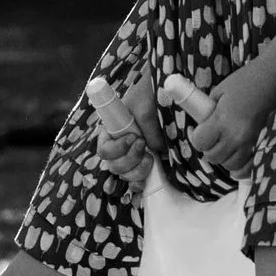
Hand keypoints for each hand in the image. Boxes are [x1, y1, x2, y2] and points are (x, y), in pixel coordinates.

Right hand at [87, 71, 167, 188]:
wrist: (170, 91)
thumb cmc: (151, 94)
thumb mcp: (146, 108)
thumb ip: (147, 130)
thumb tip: (156, 151)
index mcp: (112, 131)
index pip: (104, 150)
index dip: (117, 149)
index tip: (134, 138)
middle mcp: (120, 146)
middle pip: (114, 166)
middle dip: (129, 160)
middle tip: (144, 145)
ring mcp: (133, 156)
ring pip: (126, 176)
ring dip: (138, 171)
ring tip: (151, 157)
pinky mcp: (146, 164)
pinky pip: (137, 182)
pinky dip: (140, 184)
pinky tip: (148, 179)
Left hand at [180, 59, 275, 175]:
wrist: (273, 80)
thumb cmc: (245, 81)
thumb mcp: (220, 91)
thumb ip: (209, 110)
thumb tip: (201, 124)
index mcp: (222, 118)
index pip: (200, 142)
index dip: (197, 137)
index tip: (200, 131)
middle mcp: (236, 134)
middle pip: (213, 157)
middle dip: (209, 148)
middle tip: (213, 137)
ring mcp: (250, 142)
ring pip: (230, 165)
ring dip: (224, 157)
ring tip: (226, 144)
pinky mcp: (261, 144)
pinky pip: (247, 168)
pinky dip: (240, 165)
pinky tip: (237, 155)